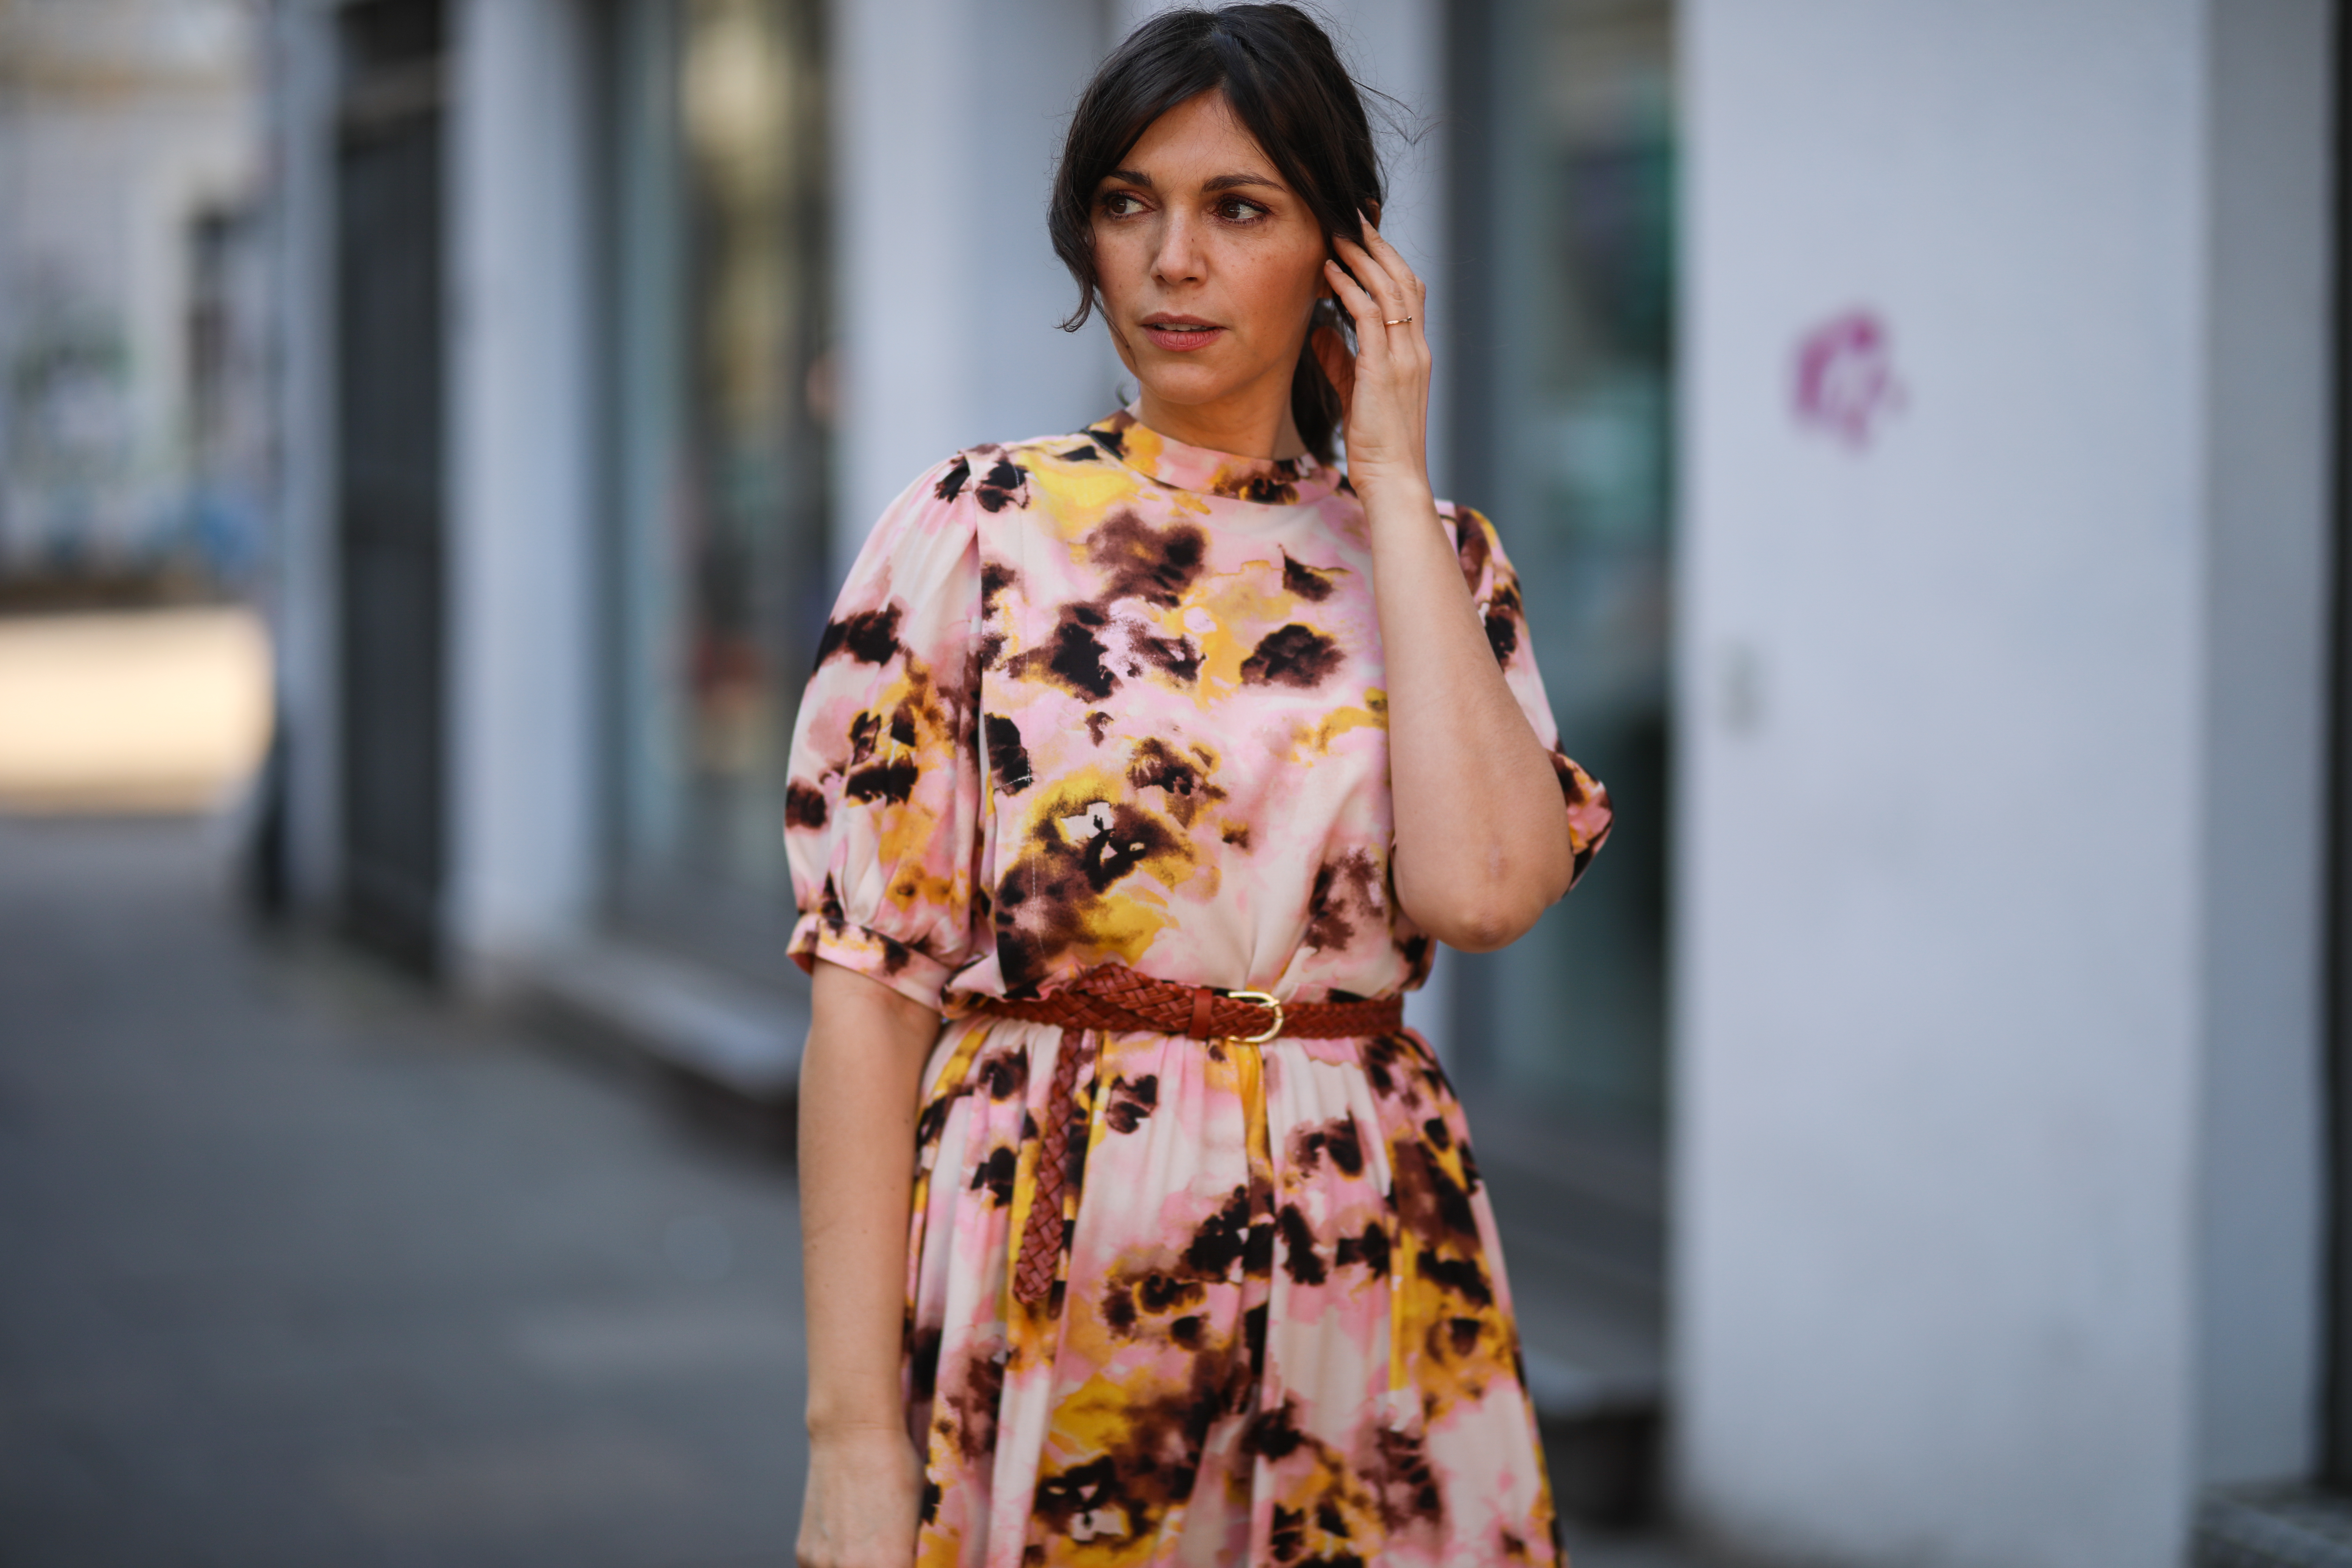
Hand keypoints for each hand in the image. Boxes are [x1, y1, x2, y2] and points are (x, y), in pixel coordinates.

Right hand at [797, 1423, 922, 1567]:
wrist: (853, 1434)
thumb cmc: (894, 1466)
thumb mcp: (916, 1517)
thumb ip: (907, 1552)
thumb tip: (902, 1564)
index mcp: (891, 1564)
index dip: (902, 1566)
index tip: (902, 1558)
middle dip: (878, 1566)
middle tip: (881, 1553)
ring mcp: (823, 1562)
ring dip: (853, 1566)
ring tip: (862, 1545)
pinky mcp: (804, 1553)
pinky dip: (833, 1561)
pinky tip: (844, 1537)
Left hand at [1319, 216, 1431, 495]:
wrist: (1394, 479)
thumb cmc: (1376, 442)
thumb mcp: (1356, 392)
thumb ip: (1340, 359)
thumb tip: (1319, 330)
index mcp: (1414, 352)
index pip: (1408, 291)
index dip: (1387, 259)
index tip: (1363, 234)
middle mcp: (1415, 349)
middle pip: (1403, 279)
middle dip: (1378, 245)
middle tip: (1353, 216)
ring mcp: (1405, 358)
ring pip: (1390, 291)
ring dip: (1363, 258)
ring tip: (1338, 233)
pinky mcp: (1385, 371)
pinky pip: (1371, 318)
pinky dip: (1351, 290)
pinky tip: (1331, 272)